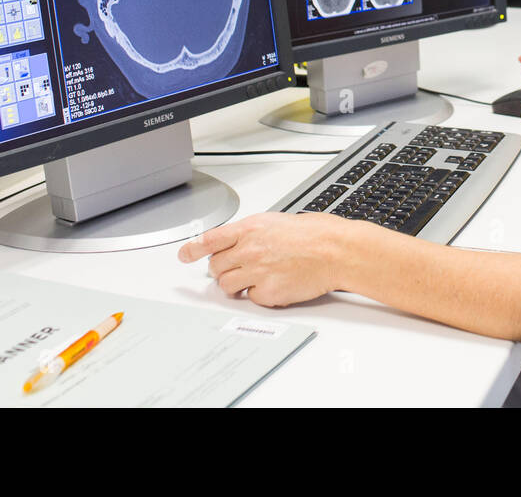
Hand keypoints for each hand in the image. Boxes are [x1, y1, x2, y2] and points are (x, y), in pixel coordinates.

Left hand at [177, 212, 342, 307]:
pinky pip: (251, 298)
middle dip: (222, 269)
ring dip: (236, 284)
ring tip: (256, 278)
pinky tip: (276, 284)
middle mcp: (249, 249)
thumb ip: (254, 232)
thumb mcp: (279, 221)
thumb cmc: (317, 234)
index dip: (192, 249)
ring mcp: (256, 272)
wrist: (336, 251)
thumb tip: (240, 241)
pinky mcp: (267, 292)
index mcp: (251, 228)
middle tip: (236, 269)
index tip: (184, 254)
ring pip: (227, 285)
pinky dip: (259, 295)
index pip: (210, 239)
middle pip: (215, 266)